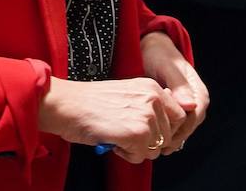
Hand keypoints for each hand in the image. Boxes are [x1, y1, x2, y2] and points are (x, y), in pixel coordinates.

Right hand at [37, 75, 184, 163]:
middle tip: (126, 136)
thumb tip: (165, 124)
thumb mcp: (127, 94)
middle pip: (168, 135)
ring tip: (117, 136)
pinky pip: (141, 156)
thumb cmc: (90, 103)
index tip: (149, 134)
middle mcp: (154, 99)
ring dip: (136, 149)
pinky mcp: (137, 134)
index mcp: (152, 88)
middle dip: (149, 142)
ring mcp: (147, 116)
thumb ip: (148, 105)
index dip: (165, 130)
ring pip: (155, 148)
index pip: (179, 116)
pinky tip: (113, 141)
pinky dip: (126, 155)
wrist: (67, 105)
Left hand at [140, 31, 208, 151]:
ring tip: (152, 144)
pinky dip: (165, 131)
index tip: (165, 137)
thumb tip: (190, 106)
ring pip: (183, 128)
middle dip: (174, 137)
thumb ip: (179, 85)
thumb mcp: (168, 66)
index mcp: (198, 89)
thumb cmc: (160, 54)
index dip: (182, 129)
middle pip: (190, 125)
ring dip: (169, 137)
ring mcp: (187, 104)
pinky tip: (152, 135)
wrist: (152, 48)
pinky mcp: (176, 108)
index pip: (196, 116)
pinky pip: (175, 124)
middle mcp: (196, 99)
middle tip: (156, 146)